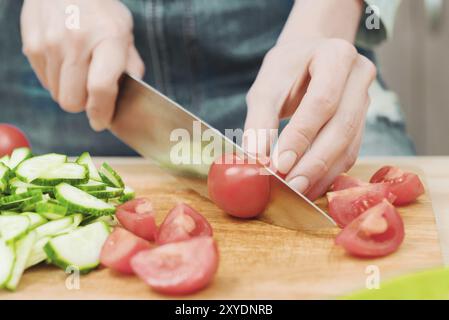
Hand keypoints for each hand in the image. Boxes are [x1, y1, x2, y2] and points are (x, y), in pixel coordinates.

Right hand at [20, 0, 143, 130]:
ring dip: (70, 91)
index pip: (101, 89)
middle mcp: (76, 42)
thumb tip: (128, 99)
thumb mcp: (125, 33)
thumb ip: (130, 66)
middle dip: (84, 104)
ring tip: (79, 71)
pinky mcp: (32, 45)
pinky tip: (65, 61)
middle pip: (73, 101)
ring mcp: (50, 44)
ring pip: (57, 95)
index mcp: (108, 40)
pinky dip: (56, 79)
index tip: (102, 121)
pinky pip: (44, 81)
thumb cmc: (101, 11)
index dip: (102, 112)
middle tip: (92, 93)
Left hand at [244, 37, 375, 199]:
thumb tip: (256, 159)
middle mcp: (359, 76)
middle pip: (342, 126)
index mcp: (336, 56)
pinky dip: (329, 173)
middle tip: (291, 187)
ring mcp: (365, 100)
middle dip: (314, 162)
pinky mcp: (362, 122)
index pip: (322, 101)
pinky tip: (310, 186)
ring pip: (349, 144)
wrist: (306, 59)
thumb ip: (260, 121)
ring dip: (323, 173)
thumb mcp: (266, 88)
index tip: (279, 164)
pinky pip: (349, 152)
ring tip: (298, 192)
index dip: (301, 136)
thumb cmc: (284, 71)